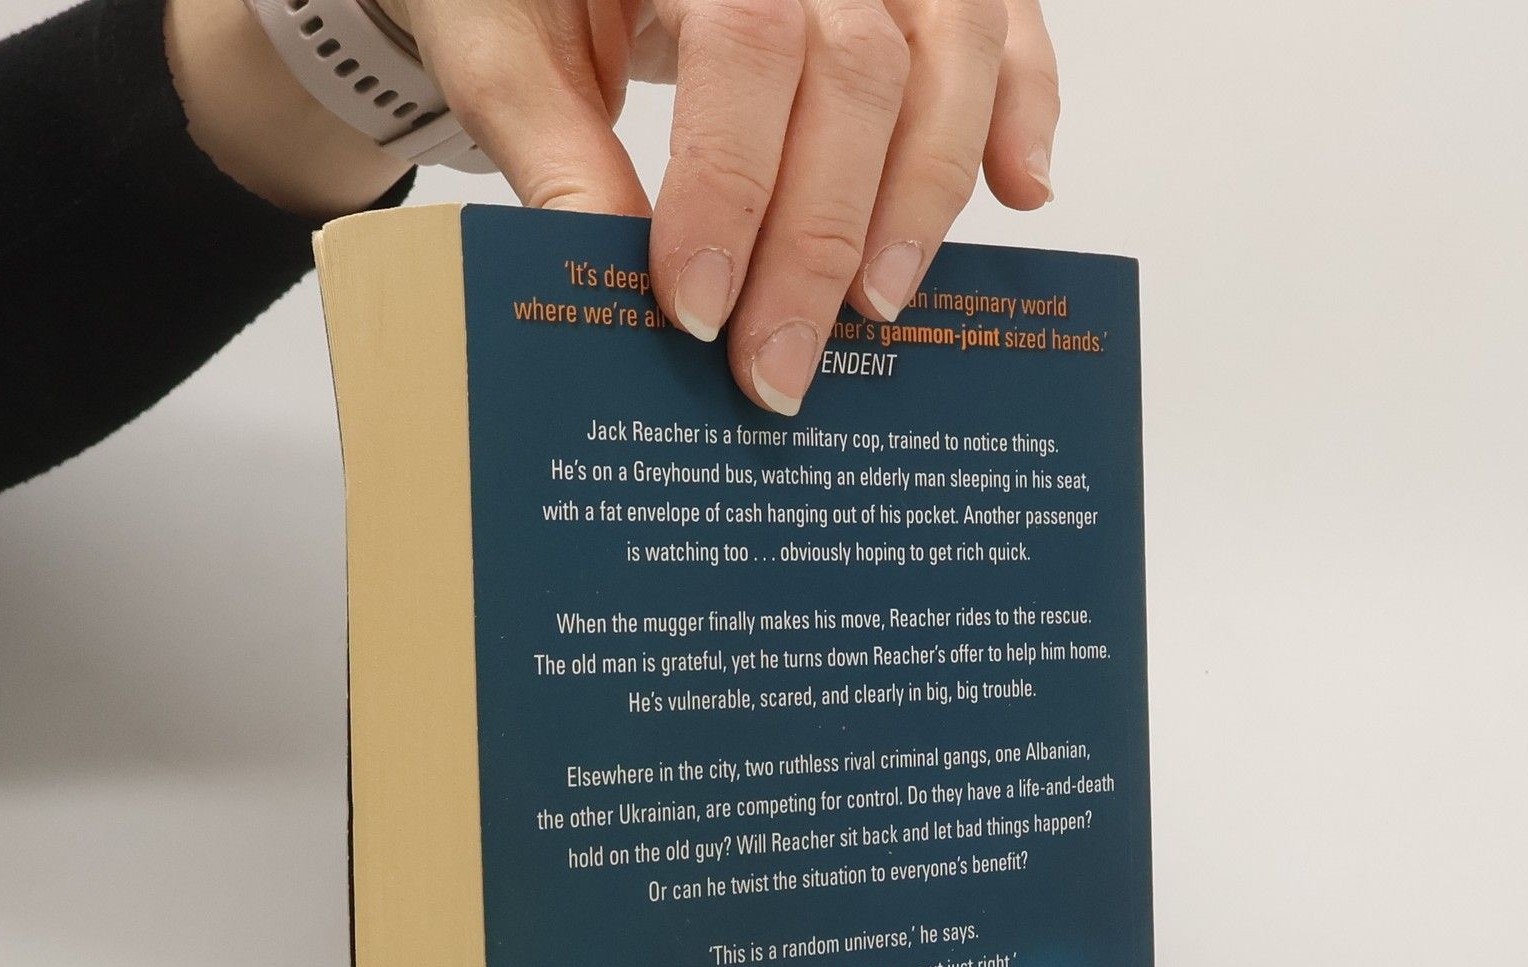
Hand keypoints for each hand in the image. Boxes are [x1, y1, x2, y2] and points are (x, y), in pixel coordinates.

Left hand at [394, 0, 1059, 412]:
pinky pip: (1004, 23)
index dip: (729, 189)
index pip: (742, 49)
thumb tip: (609, 287)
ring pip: (948, 51)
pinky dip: (1022, 106)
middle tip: (777, 370)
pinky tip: (1020, 191)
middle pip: (855, 73)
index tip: (696, 309)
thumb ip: (556, 153)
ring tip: (882, 308)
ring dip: (925, 194)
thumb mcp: (504, 48)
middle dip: (818, 242)